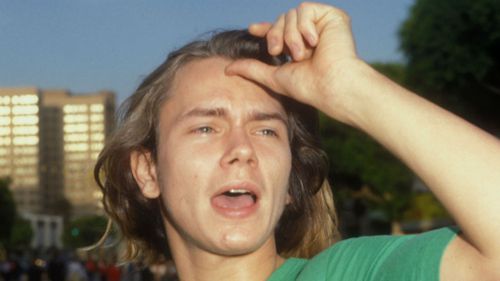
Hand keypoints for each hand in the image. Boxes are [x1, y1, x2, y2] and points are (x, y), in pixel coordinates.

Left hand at [226, 2, 369, 124]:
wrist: (330, 85)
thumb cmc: (307, 87)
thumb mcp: (273, 77)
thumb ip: (251, 69)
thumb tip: (227, 69)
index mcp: (299, 47)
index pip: (280, 31)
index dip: (266, 29)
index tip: (252, 29)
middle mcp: (311, 35)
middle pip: (282, 20)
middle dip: (276, 35)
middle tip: (280, 52)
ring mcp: (322, 26)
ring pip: (291, 15)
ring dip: (291, 36)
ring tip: (302, 55)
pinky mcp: (333, 17)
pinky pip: (305, 10)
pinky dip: (304, 26)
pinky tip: (314, 42)